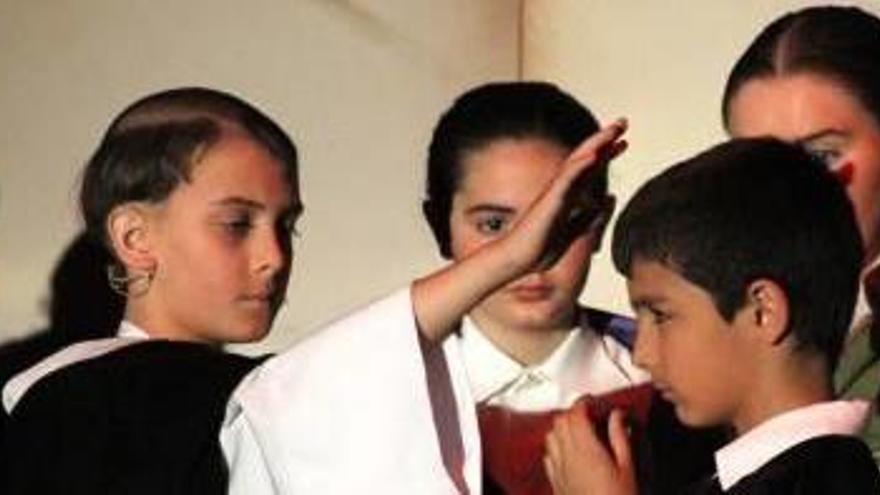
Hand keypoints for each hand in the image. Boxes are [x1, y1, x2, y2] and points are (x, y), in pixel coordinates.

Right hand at [411, 119, 626, 342]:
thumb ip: (591, 215)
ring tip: (614, 130)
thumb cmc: (540, 248)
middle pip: (586, 158)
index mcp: (568, 197)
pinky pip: (567, 178)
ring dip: (596, 144)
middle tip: (623, 123)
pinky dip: (580, 164)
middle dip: (604, 140)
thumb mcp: (575, 231)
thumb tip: (610, 199)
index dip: (607, 155)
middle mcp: (562, 189)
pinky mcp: (550, 200)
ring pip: (578, 161)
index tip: (624, 143)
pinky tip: (595, 153)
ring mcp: (555, 192)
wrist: (518, 259)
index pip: (590, 171)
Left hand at [544, 400, 637, 494]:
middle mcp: (567, 456)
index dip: (582, 403)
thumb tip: (616, 417)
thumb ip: (619, 437)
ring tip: (576, 430)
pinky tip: (566, 452)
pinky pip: (548, 455)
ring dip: (561, 428)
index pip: (575, 414)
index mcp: (586, 449)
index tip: (590, 402)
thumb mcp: (627, 466)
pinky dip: (555, 447)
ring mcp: (559, 470)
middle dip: (571, 413)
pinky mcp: (556, 482)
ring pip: (550, 436)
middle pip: (560, 421)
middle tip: (587, 413)